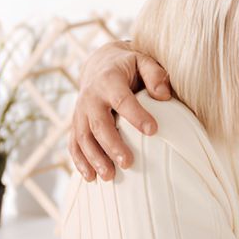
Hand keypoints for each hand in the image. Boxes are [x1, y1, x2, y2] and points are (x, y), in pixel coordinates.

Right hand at [68, 40, 170, 181]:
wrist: (100, 64)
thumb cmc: (129, 66)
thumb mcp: (144, 60)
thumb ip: (155, 75)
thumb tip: (164, 95)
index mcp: (109, 80)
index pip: (121, 100)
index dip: (136, 115)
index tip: (153, 130)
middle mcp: (90, 97)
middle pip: (98, 124)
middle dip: (111, 145)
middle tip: (128, 163)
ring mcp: (80, 111)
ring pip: (82, 137)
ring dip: (94, 158)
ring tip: (109, 177)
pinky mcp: (76, 123)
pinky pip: (73, 143)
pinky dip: (79, 161)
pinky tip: (91, 177)